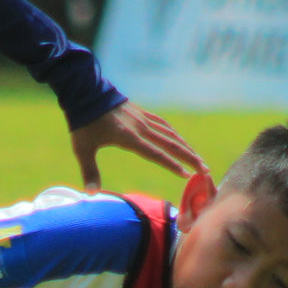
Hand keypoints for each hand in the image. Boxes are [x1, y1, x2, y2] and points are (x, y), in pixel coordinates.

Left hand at [70, 103, 207, 192]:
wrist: (85, 92)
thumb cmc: (83, 123)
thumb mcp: (83, 149)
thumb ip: (89, 172)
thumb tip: (91, 195)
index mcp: (129, 138)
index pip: (156, 154)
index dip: (172, 165)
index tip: (187, 176)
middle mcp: (141, 128)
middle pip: (171, 144)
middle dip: (190, 158)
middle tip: (204, 170)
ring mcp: (142, 118)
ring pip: (170, 134)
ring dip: (186, 147)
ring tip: (198, 159)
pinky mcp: (141, 112)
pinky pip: (162, 124)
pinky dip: (174, 133)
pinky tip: (179, 139)